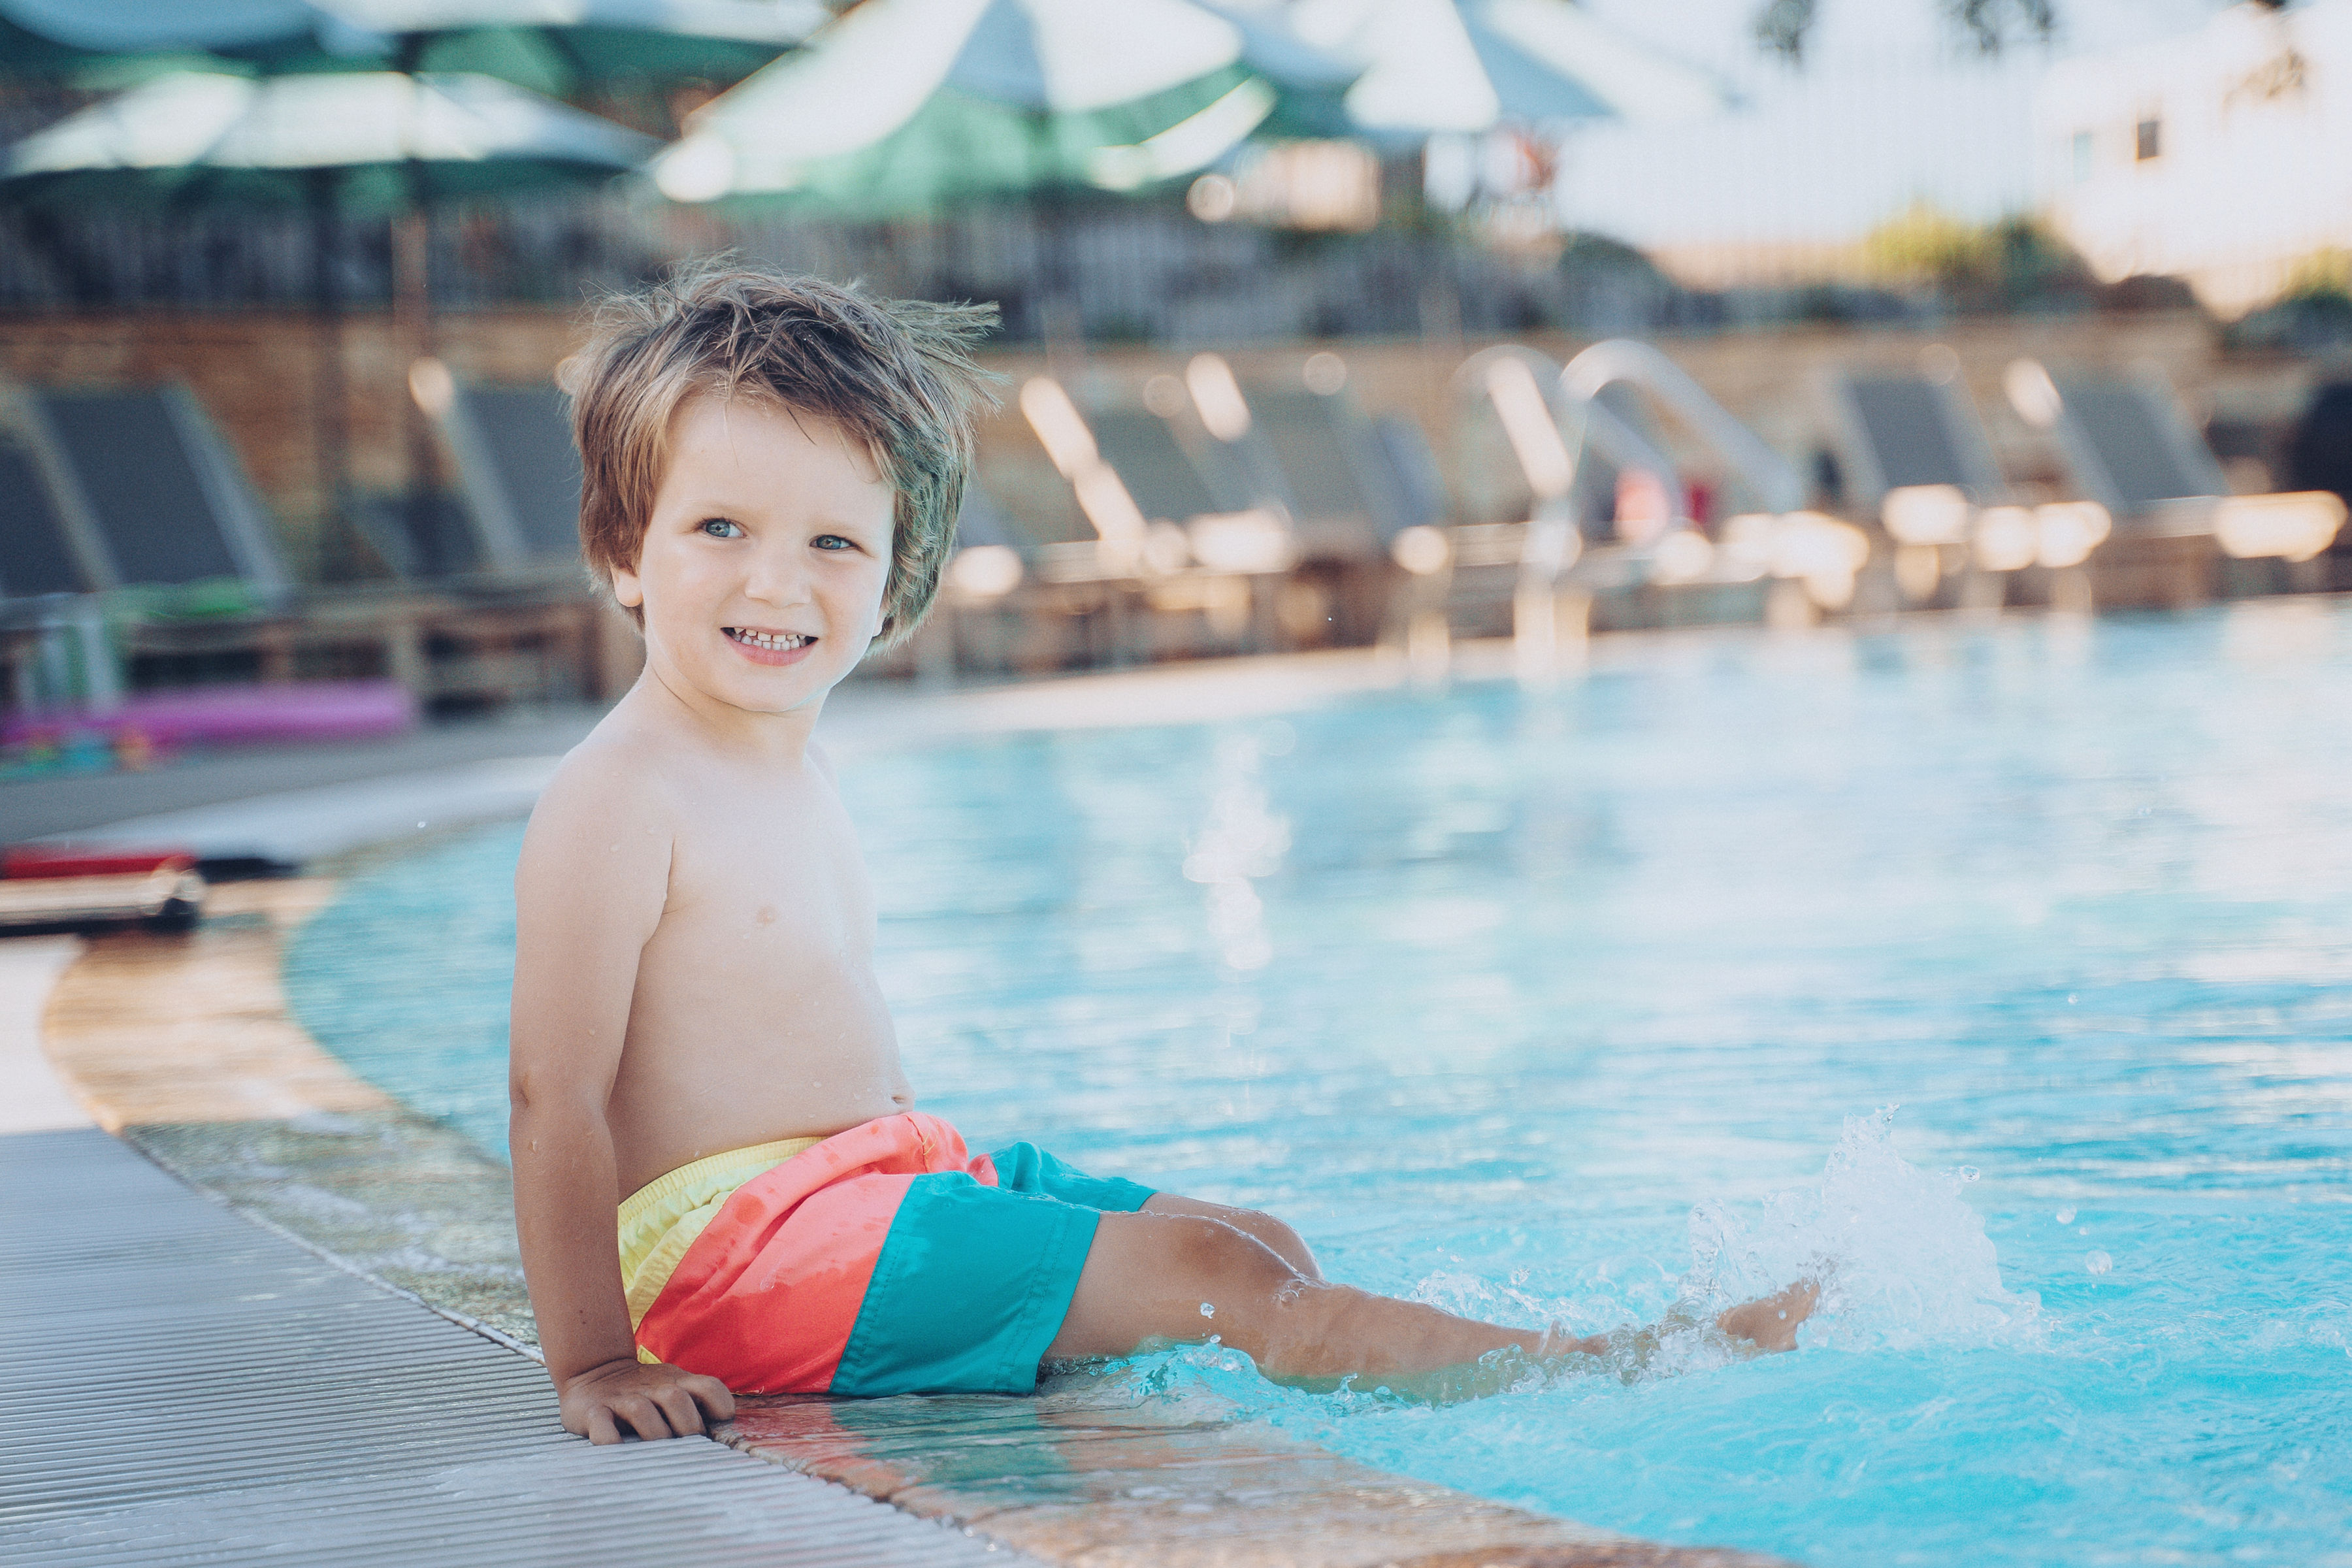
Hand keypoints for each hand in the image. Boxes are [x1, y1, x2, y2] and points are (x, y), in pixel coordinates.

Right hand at [559, 1357, 735, 1443]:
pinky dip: (611, 1442)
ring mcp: (622, 1398)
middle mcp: (652, 1387)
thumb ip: (695, 1403)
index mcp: (677, 1381)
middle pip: (677, 1400)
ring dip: (654, 1434)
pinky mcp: (594, 1411)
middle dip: (688, 1427)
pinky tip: (619, 1451)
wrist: (593, 1371)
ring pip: (641, 1411)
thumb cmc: (645, 1391)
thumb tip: (723, 1436)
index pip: (710, 1387)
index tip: (718, 1432)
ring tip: (657, 1454)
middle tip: (688, 1449)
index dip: (721, 1409)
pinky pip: (603, 1428)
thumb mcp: (672, 1386)